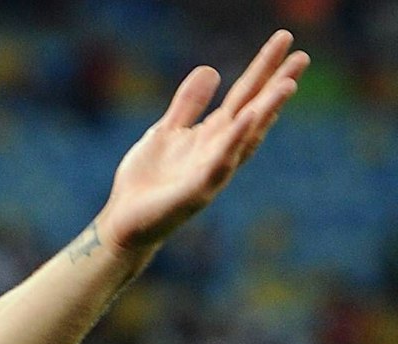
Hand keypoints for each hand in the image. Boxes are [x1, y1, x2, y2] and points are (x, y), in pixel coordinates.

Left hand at [96, 30, 307, 253]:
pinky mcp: (196, 192)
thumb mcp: (166, 131)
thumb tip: (212, 69)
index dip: (263, 69)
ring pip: (245, 138)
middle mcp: (219, 151)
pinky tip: (245, 120)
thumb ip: (188, 104)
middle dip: (277, 86)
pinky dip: (232, 143)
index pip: (244, 96)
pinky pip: (219, 165)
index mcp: (212, 134)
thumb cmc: (147, 179)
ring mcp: (212, 172)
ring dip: (265, 113)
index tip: (285, 40)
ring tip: (286, 85)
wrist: (123, 221)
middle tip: (303, 57)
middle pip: (254, 112)